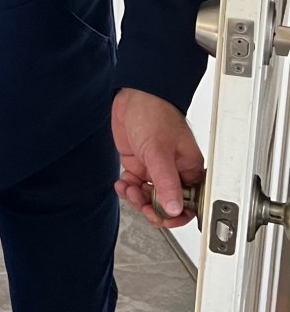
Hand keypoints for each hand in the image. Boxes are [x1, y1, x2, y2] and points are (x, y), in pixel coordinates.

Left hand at [111, 88, 203, 228]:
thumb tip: (175, 209)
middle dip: (153, 207)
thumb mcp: (159, 152)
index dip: (175, 214)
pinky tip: (123, 184)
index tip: (162, 216)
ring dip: (137, 198)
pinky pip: (135, 184)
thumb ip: (166, 182)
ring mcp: (155, 166)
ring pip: (149, 196)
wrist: (134, 94)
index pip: (188, 202)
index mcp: (188, 168)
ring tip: (129, 190)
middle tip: (142, 204)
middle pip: (166, 203)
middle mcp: (173, 170)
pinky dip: (127, 188)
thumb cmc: (156, 113)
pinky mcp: (139, 162)